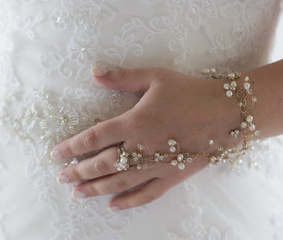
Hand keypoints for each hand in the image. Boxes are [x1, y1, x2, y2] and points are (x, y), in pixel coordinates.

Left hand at [53, 67, 240, 210]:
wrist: (226, 112)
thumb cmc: (189, 92)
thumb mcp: (155, 77)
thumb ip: (122, 77)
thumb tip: (94, 72)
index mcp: (134, 123)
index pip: (93, 138)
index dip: (72, 146)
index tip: (56, 154)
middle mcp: (140, 148)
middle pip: (101, 164)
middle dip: (78, 172)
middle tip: (62, 178)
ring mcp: (156, 166)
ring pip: (118, 182)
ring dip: (95, 189)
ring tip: (78, 193)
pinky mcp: (172, 177)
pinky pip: (147, 194)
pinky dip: (129, 202)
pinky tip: (114, 206)